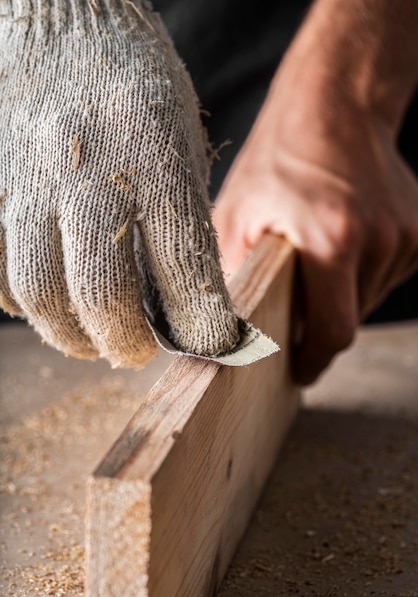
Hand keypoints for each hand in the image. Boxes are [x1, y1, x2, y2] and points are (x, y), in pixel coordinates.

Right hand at [0, 0, 238, 366]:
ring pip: (40, 295)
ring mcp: (28, 181)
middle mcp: (88, 172)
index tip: (210, 343)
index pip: (186, 268)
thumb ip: (179, 219)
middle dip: (125, 344)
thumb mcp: (178, 139)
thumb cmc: (132, 85)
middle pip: (101, 296)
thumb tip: (182, 302)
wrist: (60, 19)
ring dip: (72, 335)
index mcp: (155, 158)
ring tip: (94, 338)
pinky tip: (52, 298)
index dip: (203, 326)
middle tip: (138, 351)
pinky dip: (28, 304)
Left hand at [214, 21, 417, 384]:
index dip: (315, 360)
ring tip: (317, 255)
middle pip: (351, 317)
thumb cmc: (277, 160)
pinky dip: (361, 274)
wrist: (336, 106)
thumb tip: (220, 329)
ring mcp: (405, 234)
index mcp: (332, 239)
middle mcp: (379, 239)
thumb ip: (230, 275)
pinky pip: (385, 276)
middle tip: (293, 299)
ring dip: (341, 295)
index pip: (334, 332)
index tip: (300, 371)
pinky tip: (343, 241)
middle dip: (320, 321)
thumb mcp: (235, 214)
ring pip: (368, 298)